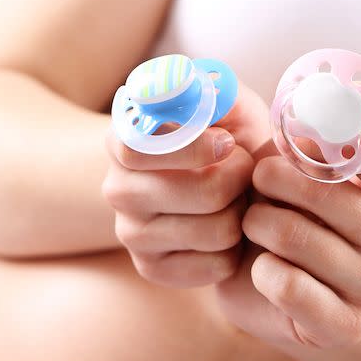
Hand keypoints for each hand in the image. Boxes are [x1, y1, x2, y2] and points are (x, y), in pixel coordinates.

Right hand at [103, 83, 269, 287]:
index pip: (139, 148)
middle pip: (200, 193)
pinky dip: (236, 250)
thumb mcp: (228, 105)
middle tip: (243, 171)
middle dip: (238, 180)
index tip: (228, 144)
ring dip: (242, 214)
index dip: (193, 148)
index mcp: (125, 139)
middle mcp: (117, 189)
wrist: (222, 186)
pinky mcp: (152, 269)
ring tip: (237, 200)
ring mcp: (131, 234)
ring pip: (215, 231)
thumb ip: (217, 91)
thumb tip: (203, 95)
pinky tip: (228, 231)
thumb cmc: (227, 139)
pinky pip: (216, 266)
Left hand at [217, 142, 360, 347]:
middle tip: (257, 178)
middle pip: (330, 195)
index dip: (329, 137)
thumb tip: (302, 116)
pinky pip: (288, 285)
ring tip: (254, 222)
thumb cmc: (286, 214)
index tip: (294, 134)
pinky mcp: (348, 327)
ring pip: (296, 237)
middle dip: (275, 179)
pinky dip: (261, 270)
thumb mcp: (295, 170)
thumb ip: (305, 142)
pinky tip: (262, 268)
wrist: (267, 287)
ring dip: (258, 223)